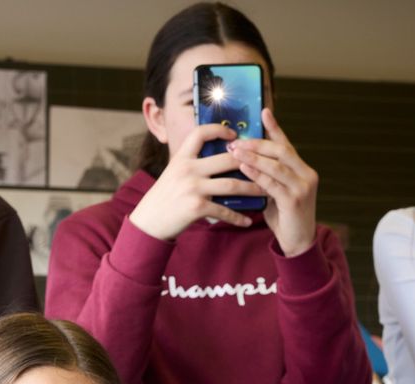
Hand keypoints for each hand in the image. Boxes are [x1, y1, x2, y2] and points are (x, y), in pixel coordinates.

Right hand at [128, 123, 265, 240]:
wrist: (148, 222)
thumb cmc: (164, 198)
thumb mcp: (173, 173)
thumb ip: (192, 164)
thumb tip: (216, 157)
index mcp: (182, 158)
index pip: (200, 133)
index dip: (219, 130)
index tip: (234, 134)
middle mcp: (188, 169)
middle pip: (227, 159)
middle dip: (250, 162)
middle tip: (266, 165)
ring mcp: (193, 188)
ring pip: (232, 184)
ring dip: (252, 189)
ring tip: (266, 191)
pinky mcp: (196, 207)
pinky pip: (224, 211)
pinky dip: (237, 217)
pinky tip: (247, 221)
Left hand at [229, 108, 317, 256]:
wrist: (298, 243)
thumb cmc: (284, 218)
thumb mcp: (276, 193)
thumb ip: (268, 177)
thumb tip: (243, 161)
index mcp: (302, 170)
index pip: (286, 144)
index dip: (275, 128)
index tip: (264, 111)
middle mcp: (306, 174)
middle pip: (281, 151)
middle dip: (258, 144)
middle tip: (237, 140)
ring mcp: (303, 187)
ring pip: (277, 165)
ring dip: (254, 157)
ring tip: (235, 151)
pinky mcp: (295, 201)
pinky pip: (273, 184)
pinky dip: (257, 175)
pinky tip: (244, 169)